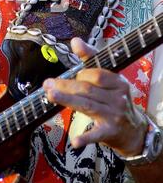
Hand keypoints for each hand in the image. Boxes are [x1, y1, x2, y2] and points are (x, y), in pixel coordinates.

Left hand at [43, 37, 147, 156]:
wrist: (133, 131)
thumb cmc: (115, 100)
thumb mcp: (109, 80)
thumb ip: (91, 59)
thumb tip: (75, 40)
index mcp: (118, 82)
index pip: (97, 74)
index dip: (80, 74)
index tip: (67, 75)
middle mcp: (118, 97)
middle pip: (88, 89)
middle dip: (66, 86)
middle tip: (48, 84)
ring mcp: (114, 115)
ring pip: (87, 106)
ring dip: (67, 100)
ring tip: (50, 95)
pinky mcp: (110, 132)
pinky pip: (96, 134)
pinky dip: (85, 138)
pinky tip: (74, 141)